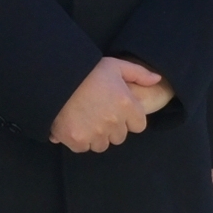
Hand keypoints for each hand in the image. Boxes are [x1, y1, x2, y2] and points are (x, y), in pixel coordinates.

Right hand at [50, 57, 165, 153]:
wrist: (55, 77)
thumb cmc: (87, 70)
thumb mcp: (115, 65)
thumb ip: (138, 73)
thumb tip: (157, 80)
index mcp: (127, 104)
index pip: (138, 125)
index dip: (128, 118)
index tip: (117, 110)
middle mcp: (114, 122)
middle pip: (120, 137)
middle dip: (112, 128)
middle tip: (98, 113)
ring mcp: (95, 133)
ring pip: (102, 145)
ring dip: (96, 136)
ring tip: (84, 119)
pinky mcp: (77, 139)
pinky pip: (83, 147)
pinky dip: (78, 140)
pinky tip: (72, 124)